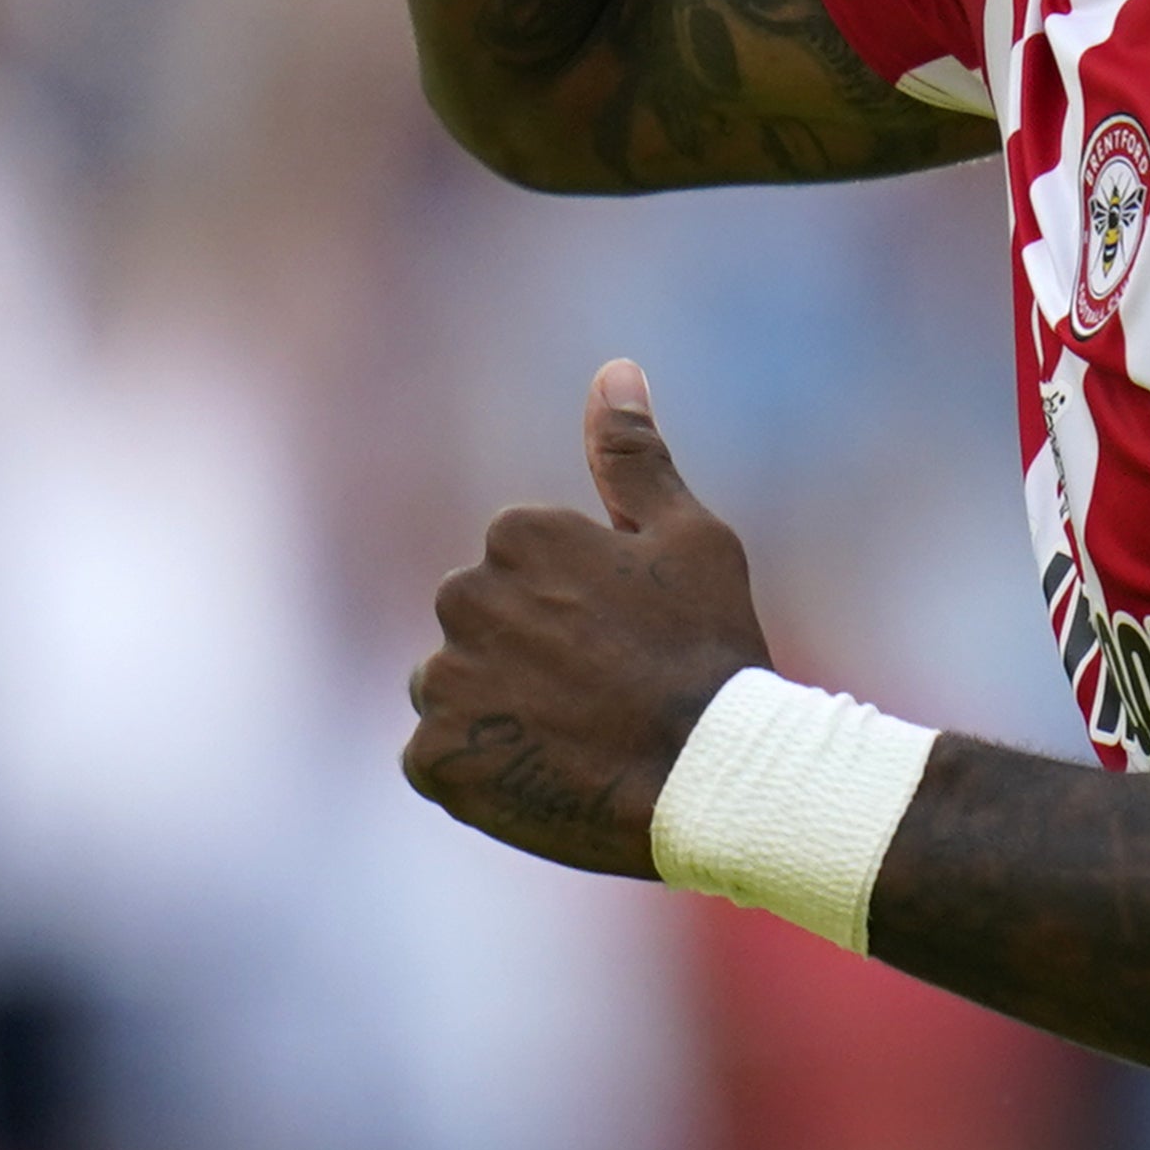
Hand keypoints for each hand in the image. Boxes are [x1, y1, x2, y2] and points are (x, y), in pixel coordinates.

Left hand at [406, 361, 772, 875]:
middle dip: (527, 656)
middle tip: (602, 697)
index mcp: (518, 535)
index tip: (624, 644)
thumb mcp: (693, 540)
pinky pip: (440, 758)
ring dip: (499, 714)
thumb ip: (634, 456)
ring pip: (455, 690)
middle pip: (479, 626)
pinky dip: (483, 773)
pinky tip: (545, 777)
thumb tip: (613, 369)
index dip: (577, 612)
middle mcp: (464, 596)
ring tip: (574, 741)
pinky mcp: (434, 757)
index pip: (520, 571)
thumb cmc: (713, 654)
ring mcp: (445, 680)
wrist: (714, 779)